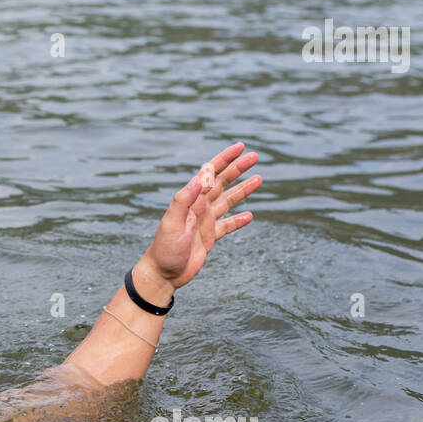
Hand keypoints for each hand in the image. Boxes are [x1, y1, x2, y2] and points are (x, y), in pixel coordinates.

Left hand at [135, 142, 260, 296]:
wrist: (162, 274)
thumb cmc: (164, 249)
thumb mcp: (172, 223)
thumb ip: (184, 200)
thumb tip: (200, 177)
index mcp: (191, 200)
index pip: (210, 173)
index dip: (224, 159)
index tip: (239, 147)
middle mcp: (199, 208)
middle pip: (222, 183)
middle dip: (238, 169)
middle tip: (255, 156)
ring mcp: (205, 222)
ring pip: (228, 201)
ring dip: (243, 190)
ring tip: (259, 179)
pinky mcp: (209, 237)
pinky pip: (228, 225)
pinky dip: (238, 220)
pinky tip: (250, 216)